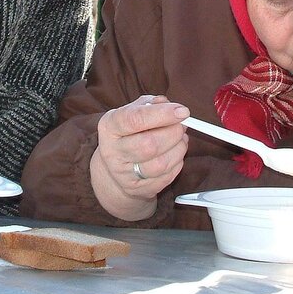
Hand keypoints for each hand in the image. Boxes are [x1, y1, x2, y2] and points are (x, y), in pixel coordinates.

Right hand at [90, 95, 188, 220]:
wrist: (116, 167)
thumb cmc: (129, 133)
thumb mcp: (133, 112)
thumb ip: (151, 104)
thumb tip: (168, 105)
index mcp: (109, 127)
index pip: (134, 119)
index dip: (162, 114)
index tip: (183, 111)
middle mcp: (112, 152)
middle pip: (149, 144)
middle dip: (173, 133)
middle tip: (182, 125)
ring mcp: (124, 174)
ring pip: (160, 164)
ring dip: (179, 149)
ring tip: (180, 139)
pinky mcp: (138, 189)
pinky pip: (166, 177)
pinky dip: (177, 163)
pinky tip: (175, 154)